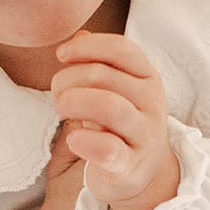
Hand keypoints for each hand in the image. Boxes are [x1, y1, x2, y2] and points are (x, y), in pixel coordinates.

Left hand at [52, 30, 179, 209]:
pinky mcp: (131, 165)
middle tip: (58, 96)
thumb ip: (98, 63)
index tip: (61, 55)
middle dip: (67, 81)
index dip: (86, 47)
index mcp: (148, 77)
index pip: (121, 48)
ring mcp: (144, 134)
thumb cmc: (119, 125)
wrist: (142, 173)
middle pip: (103, 75)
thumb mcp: (113, 90)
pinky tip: (74, 140)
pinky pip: (106, 147)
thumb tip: (78, 36)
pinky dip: (82, 140)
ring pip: (107, 106)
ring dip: (73, 104)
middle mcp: (152, 103)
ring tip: (63, 112)